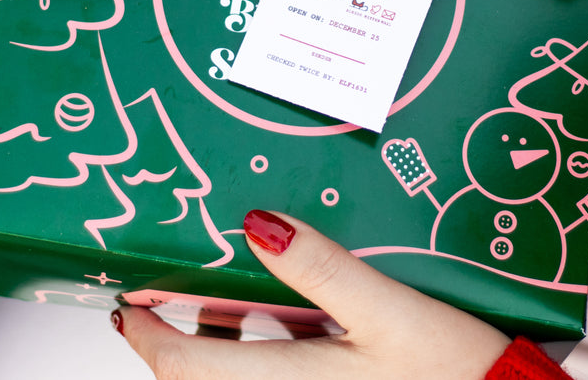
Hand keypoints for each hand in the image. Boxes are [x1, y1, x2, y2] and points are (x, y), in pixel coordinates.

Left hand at [118, 210, 510, 377]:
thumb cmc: (456, 373)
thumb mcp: (390, 309)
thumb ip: (321, 268)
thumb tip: (255, 222)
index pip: (184, 368)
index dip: (149, 334)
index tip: (131, 299)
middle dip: (177, 342)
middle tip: (166, 294)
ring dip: (217, 354)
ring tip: (222, 306)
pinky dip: (259, 363)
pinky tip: (289, 330)